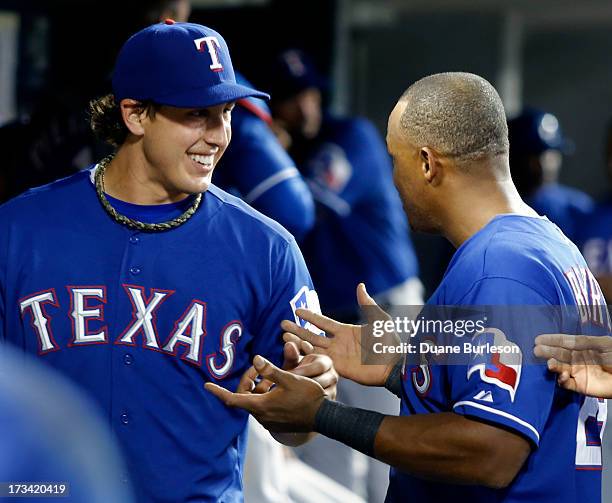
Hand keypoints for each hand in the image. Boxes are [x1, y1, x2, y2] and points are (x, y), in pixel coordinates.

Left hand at [206, 355, 326, 431]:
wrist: (323, 417)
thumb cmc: (308, 396)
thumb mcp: (290, 378)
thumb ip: (271, 369)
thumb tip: (255, 359)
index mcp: (260, 405)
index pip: (231, 399)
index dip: (218, 392)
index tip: (206, 385)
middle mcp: (261, 415)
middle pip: (244, 397)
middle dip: (247, 380)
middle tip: (257, 367)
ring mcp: (268, 421)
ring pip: (254, 401)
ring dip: (258, 388)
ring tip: (270, 375)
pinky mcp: (275, 422)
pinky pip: (263, 407)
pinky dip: (265, 395)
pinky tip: (277, 386)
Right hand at [281, 283, 399, 386]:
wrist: (394, 365)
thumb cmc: (389, 343)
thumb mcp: (378, 320)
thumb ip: (367, 304)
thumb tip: (360, 285)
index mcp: (345, 331)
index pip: (323, 322)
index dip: (310, 316)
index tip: (296, 309)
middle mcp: (338, 343)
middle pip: (313, 335)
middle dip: (298, 329)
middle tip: (282, 324)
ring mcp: (337, 357)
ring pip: (313, 348)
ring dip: (298, 342)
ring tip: (284, 336)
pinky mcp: (338, 369)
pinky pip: (319, 362)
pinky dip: (307, 357)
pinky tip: (295, 353)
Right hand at [534, 334, 611, 397]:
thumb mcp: (602, 344)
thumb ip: (583, 342)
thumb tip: (564, 341)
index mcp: (583, 347)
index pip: (564, 342)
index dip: (552, 340)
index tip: (538, 339)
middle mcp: (577, 359)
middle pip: (559, 355)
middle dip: (547, 352)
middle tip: (536, 350)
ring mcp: (578, 373)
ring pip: (560, 369)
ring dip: (553, 366)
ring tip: (550, 364)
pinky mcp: (580, 386)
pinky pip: (566, 384)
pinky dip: (561, 380)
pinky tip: (561, 375)